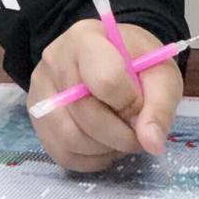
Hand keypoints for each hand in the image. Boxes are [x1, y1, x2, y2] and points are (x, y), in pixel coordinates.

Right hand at [29, 19, 183, 173]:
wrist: (113, 60)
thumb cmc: (137, 63)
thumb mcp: (161, 74)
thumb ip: (160, 106)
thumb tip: (152, 143)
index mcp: (86, 39)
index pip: (105, 80)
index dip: (130, 103)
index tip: (143, 106)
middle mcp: (54, 61)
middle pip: (85, 113)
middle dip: (121, 134)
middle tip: (138, 133)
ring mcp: (40, 92)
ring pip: (69, 138)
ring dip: (105, 149)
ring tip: (123, 138)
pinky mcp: (37, 119)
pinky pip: (60, 153)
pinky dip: (90, 159)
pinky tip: (106, 146)